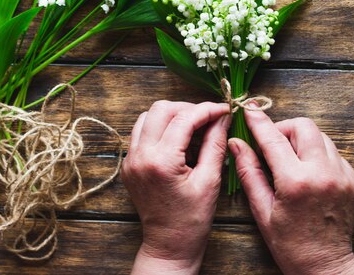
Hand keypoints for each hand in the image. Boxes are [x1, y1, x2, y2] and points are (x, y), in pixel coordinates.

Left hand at [122, 101, 229, 274]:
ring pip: (146, 117)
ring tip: (193, 127)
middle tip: (208, 118)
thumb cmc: (192, 220)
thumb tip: (223, 118)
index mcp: (161, 161)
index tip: (224, 109)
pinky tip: (178, 140)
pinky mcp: (129, 165)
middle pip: (160, 109)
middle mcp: (140, 156)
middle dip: (187, 108)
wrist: (169, 245)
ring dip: (171, 116)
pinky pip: (141, 133)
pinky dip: (160, 129)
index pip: (184, 118)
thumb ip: (215, 144)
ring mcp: (130, 160)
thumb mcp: (210, 181)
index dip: (207, 110)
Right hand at [229, 110, 353, 274]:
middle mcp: (323, 173)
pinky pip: (334, 154)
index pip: (273, 138)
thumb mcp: (262, 209)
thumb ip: (248, 171)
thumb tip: (236, 142)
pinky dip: (319, 157)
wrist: (324, 266)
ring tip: (291, 162)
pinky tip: (310, 176)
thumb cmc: (288, 243)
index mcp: (296, 182)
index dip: (259, 121)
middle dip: (285, 129)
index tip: (249, 109)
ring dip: (303, 142)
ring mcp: (344, 176)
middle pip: (304, 126)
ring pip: (321, 137)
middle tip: (274, 145)